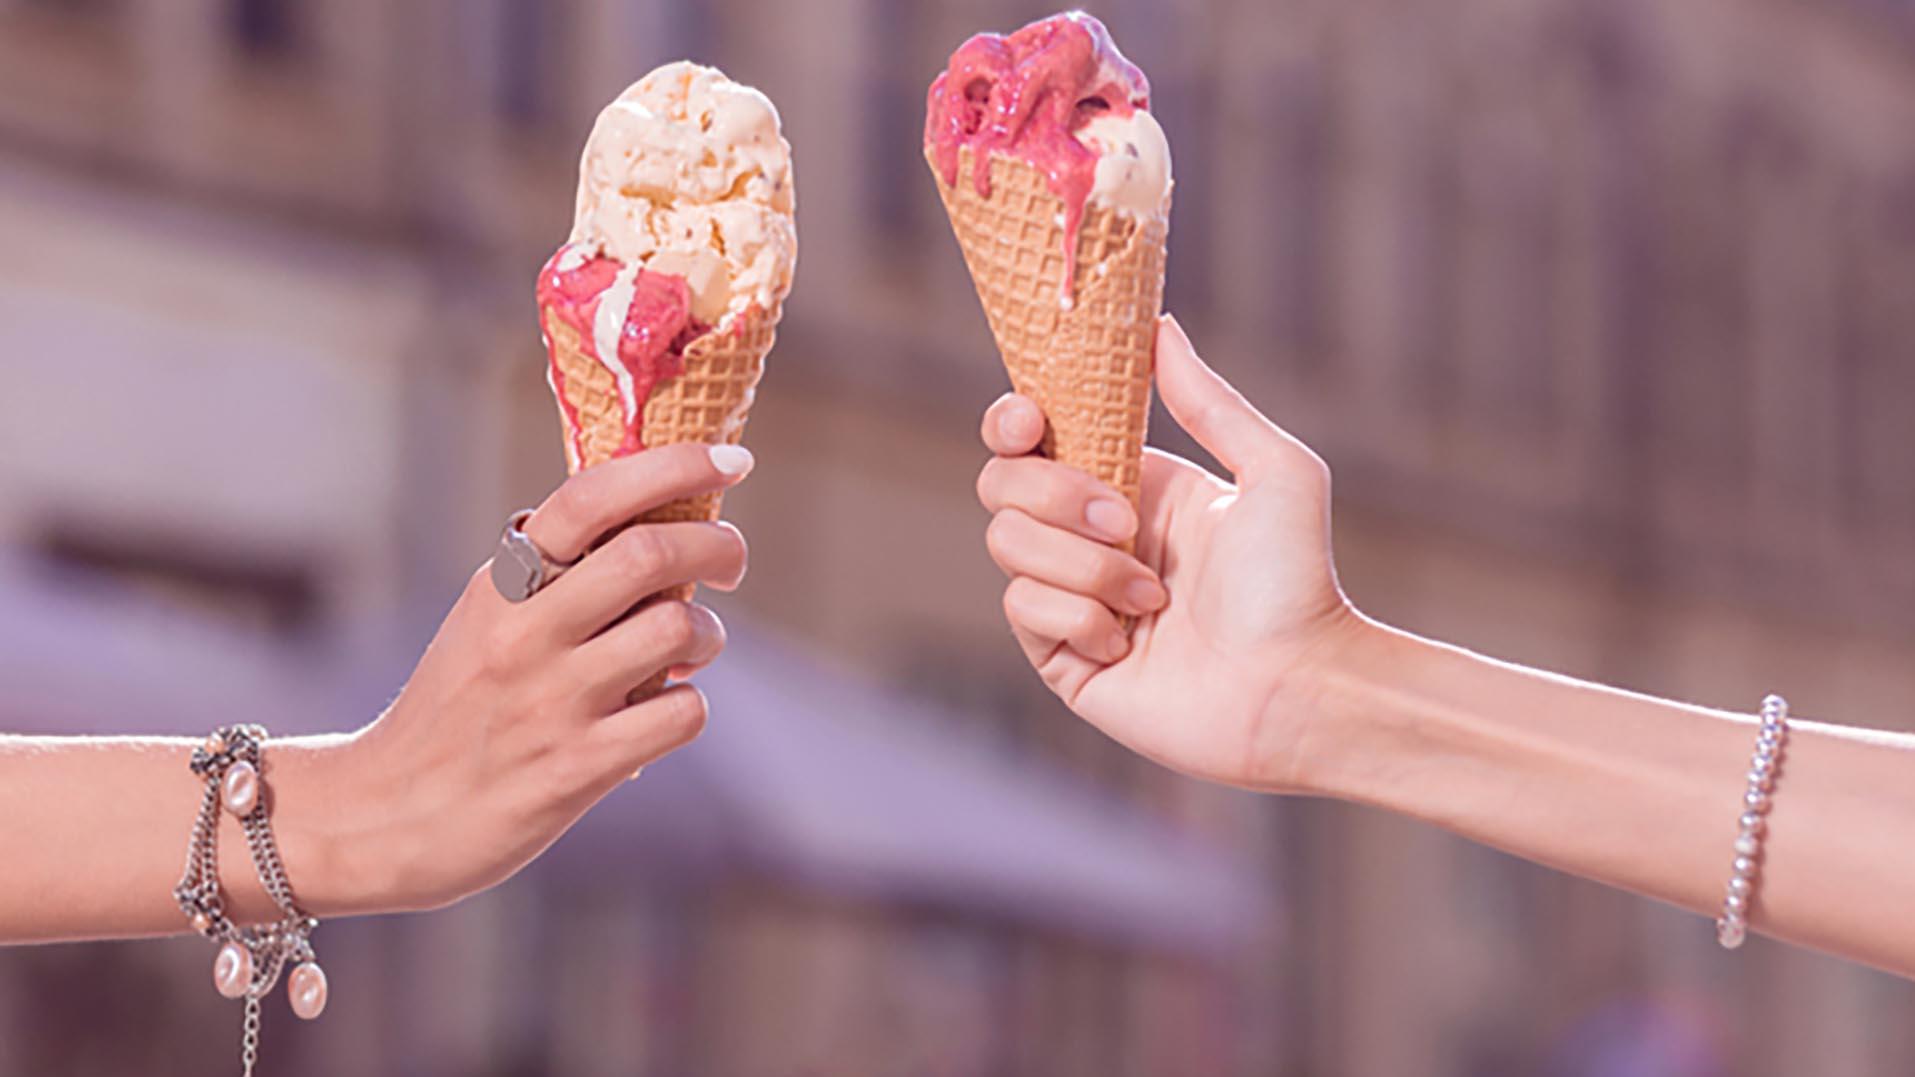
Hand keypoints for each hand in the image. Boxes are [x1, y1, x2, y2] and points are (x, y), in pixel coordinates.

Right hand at [328, 444, 751, 912]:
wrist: (385, 817)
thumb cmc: (456, 711)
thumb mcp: (485, 622)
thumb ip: (555, 576)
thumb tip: (658, 524)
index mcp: (501, 583)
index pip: (590, 497)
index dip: (672, 466)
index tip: (730, 460)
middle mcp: (525, 633)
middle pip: (650, 552)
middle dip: (719, 546)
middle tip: (730, 561)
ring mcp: (552, 700)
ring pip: (677, 629)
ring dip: (710, 633)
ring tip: (695, 649)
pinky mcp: (577, 767)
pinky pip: (680, 713)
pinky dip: (690, 705)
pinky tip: (664, 711)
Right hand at [976, 315, 1363, 792]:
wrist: (1298, 687)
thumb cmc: (1298, 583)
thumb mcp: (1274, 471)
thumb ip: (1210, 401)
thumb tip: (1159, 327)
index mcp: (1129, 487)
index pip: (1034, 441)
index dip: (1013, 422)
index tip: (1033, 422)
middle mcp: (1090, 539)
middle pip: (1002, 486)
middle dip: (1055, 496)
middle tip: (1123, 522)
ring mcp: (1072, 601)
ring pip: (1007, 546)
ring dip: (1082, 566)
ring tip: (1152, 600)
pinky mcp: (1063, 659)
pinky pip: (1021, 611)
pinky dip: (1074, 617)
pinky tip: (1127, 642)